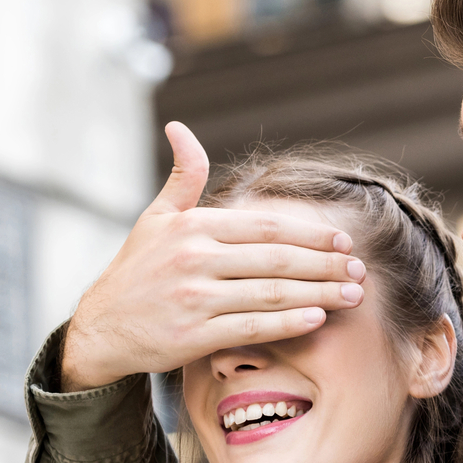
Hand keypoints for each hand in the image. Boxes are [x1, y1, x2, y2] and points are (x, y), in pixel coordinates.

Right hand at [59, 122, 368, 390]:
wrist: (102, 327)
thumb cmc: (136, 271)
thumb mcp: (155, 217)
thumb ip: (182, 177)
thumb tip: (179, 128)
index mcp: (193, 227)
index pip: (266, 226)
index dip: (310, 233)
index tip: (344, 240)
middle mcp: (195, 258)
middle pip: (277, 258)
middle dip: (326, 264)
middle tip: (360, 269)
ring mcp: (195, 298)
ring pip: (272, 293)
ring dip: (319, 293)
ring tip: (353, 295)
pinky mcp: (195, 334)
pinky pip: (253, 326)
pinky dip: (288, 322)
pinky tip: (317, 318)